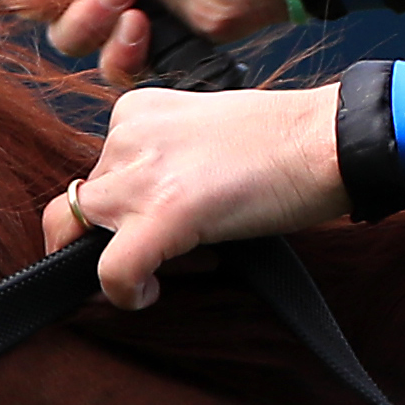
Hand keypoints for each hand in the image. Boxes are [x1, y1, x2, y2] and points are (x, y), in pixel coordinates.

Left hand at [47, 83, 345, 307]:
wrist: (331, 139)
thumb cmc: (287, 143)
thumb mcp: (205, 134)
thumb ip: (165, 160)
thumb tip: (149, 212)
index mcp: (136, 111)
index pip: (97, 168)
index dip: (122, 209)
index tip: (159, 227)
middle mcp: (128, 136)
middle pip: (77, 202)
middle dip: (102, 238)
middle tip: (151, 256)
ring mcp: (141, 174)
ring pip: (74, 231)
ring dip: (108, 261)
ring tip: (157, 272)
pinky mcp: (164, 214)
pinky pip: (112, 271)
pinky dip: (124, 293)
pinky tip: (150, 293)